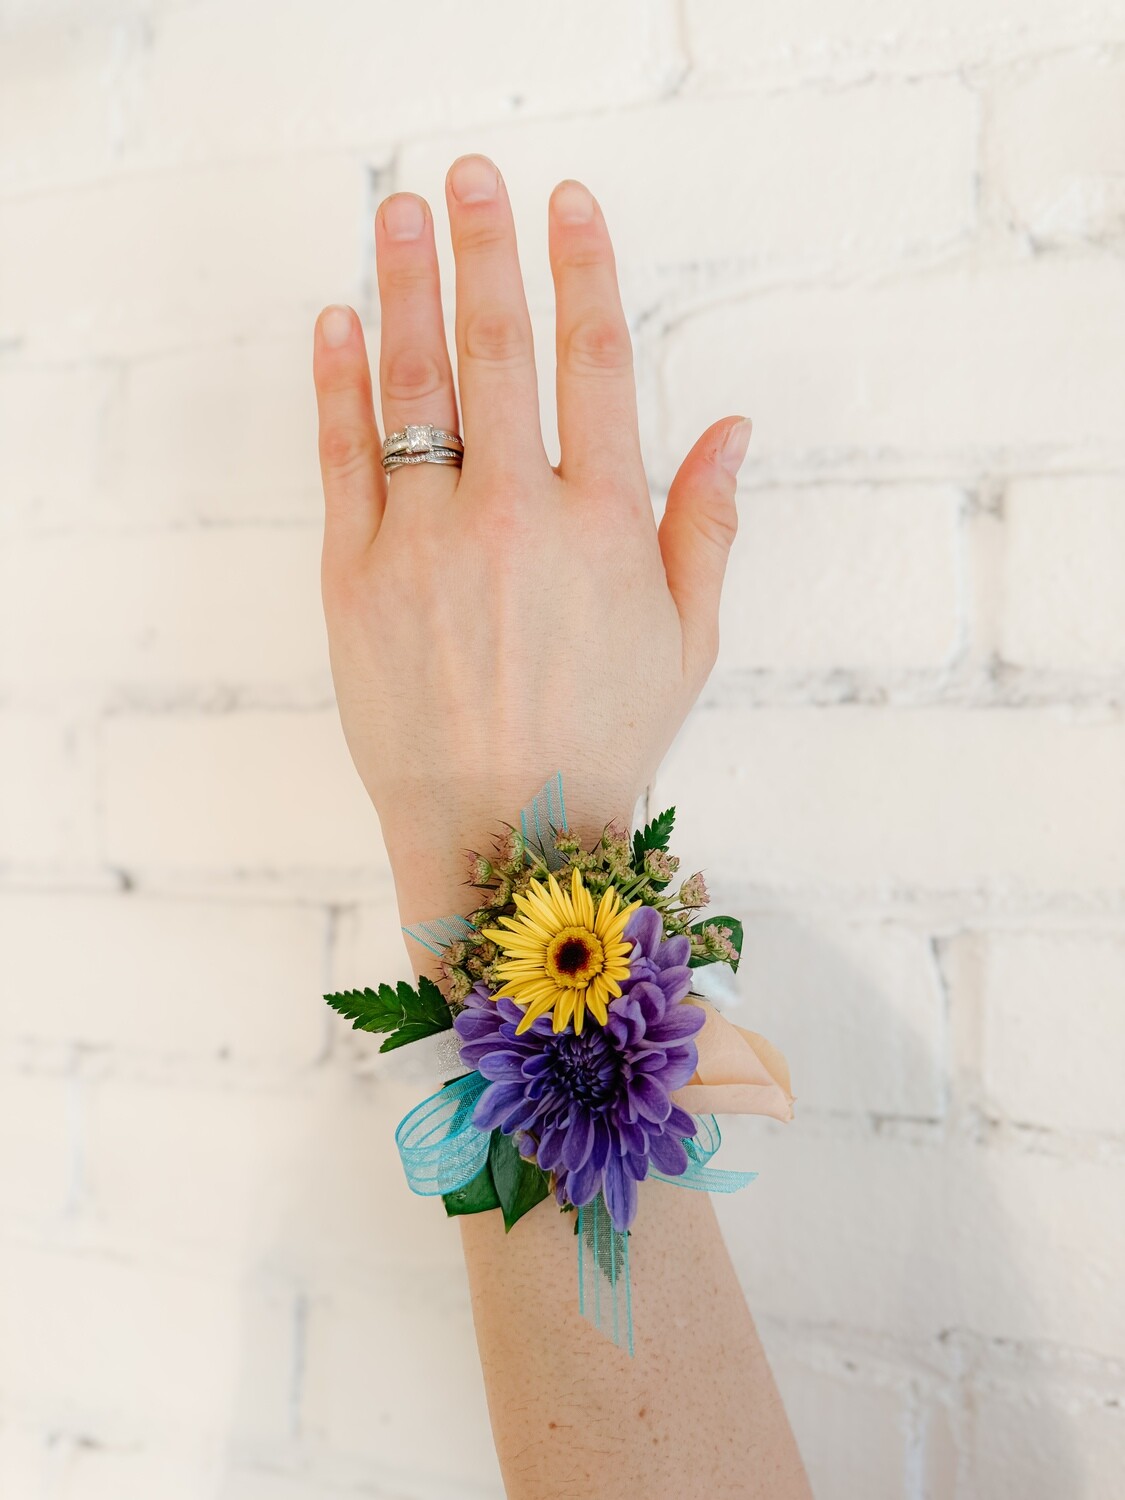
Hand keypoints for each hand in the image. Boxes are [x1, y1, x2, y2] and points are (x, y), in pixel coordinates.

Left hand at [312, 155, 750, 918]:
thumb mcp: (688, 639)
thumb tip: (730, 426)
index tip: (570, 202)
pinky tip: (338, 321)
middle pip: (498, 350)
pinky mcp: (355, 578)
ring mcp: (426, 542)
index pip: (596, 362)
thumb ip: (708, 525)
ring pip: (415, 386)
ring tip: (399, 213)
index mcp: (605, 524)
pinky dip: (337, 384)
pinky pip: (344, 458)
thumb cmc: (604, 740)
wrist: (503, 835)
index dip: (583, 271)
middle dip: (486, 248)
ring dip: (408, 287)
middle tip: (471, 175)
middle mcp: (514, 514)